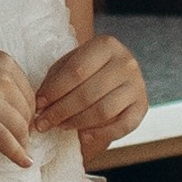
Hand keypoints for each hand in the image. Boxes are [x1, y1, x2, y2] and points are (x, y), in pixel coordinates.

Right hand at [0, 46, 38, 166]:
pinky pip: (4, 139)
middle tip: (20, 140)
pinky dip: (17, 153)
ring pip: (19, 126)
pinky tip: (24, 162)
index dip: (28, 112)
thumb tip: (20, 103)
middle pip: (27, 110)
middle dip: (25, 128)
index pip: (29, 92)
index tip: (23, 124)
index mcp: (2, 59)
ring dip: (22, 141)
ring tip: (19, 150)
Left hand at [32, 33, 147, 160]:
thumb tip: (41, 105)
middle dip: (61, 111)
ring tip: (60, 126)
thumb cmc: (88, 68)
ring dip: (77, 122)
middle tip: (44, 122)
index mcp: (106, 45)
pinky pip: (122, 126)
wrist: (117, 70)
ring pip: (103, 110)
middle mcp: (126, 63)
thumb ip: (55, 80)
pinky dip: (101, 134)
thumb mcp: (70, 63)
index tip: (38, 105)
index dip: (54, 91)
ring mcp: (137, 85)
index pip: (76, 71)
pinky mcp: (142, 106)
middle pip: (88, 93)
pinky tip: (84, 136)